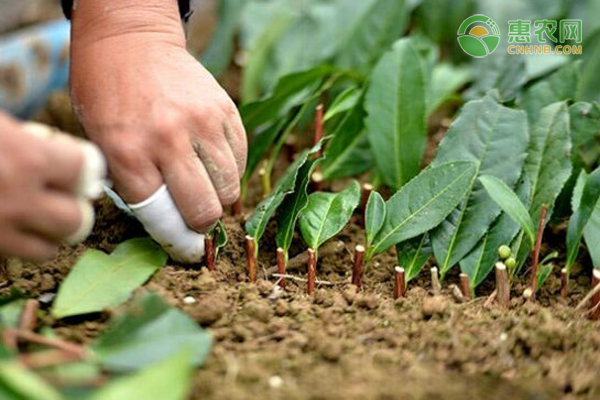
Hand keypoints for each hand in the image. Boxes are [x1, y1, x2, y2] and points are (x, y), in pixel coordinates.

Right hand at [0, 114, 101, 260]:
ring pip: (48, 248)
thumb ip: (26, 137)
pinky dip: (19, 244)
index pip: (86, 170)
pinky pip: (15, 257)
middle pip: (76, 219)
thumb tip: (52, 148)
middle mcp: (18, 200)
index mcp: (26, 158)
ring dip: (49, 232)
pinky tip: (9, 222)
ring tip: (36, 212)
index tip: (74, 162)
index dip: (82, 165)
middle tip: (58, 191)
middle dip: (72, 205)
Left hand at [69, 2, 246, 239]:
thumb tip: (170, 225)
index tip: (185, 248)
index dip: (175, 239)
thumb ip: (134, 184)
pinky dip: (231, 170)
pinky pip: (240, 159)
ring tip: (205, 188)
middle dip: (202, 225)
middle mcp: (169, 139)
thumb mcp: (101, 143)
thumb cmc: (107, 96)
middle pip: (205, 209)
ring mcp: (202, 122)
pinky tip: (212, 162)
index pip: (162, 217)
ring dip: (220, 197)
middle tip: (196, 220)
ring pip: (230, 188)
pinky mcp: (225, 110)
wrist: (131, 41)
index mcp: (128, 151)